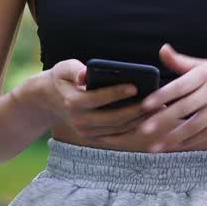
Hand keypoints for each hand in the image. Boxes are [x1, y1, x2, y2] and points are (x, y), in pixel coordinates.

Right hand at [32, 59, 156, 140]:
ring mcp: (87, 132)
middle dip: (136, 109)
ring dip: (139, 119)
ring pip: (119, 128)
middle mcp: (80, 121)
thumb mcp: (64, 68)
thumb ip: (76, 70)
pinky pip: (118, 135)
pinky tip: (149, 117)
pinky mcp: (93, 138)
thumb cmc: (62, 78)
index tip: (135, 86)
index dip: (117, 93)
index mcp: (72, 102)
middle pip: (113, 118)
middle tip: (155, 99)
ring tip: (158, 107)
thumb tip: (85, 74)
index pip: (98, 99)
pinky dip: (134, 127)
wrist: (49, 100)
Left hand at [136, 44, 206, 151]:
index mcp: (205, 73)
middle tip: (143, 130)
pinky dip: (190, 141)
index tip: (145, 105)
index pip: (180, 85)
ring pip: (195, 125)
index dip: (162, 95)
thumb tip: (162, 49)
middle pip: (185, 107)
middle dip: (163, 119)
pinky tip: (175, 146)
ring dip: (174, 137)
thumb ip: (182, 62)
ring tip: (155, 146)